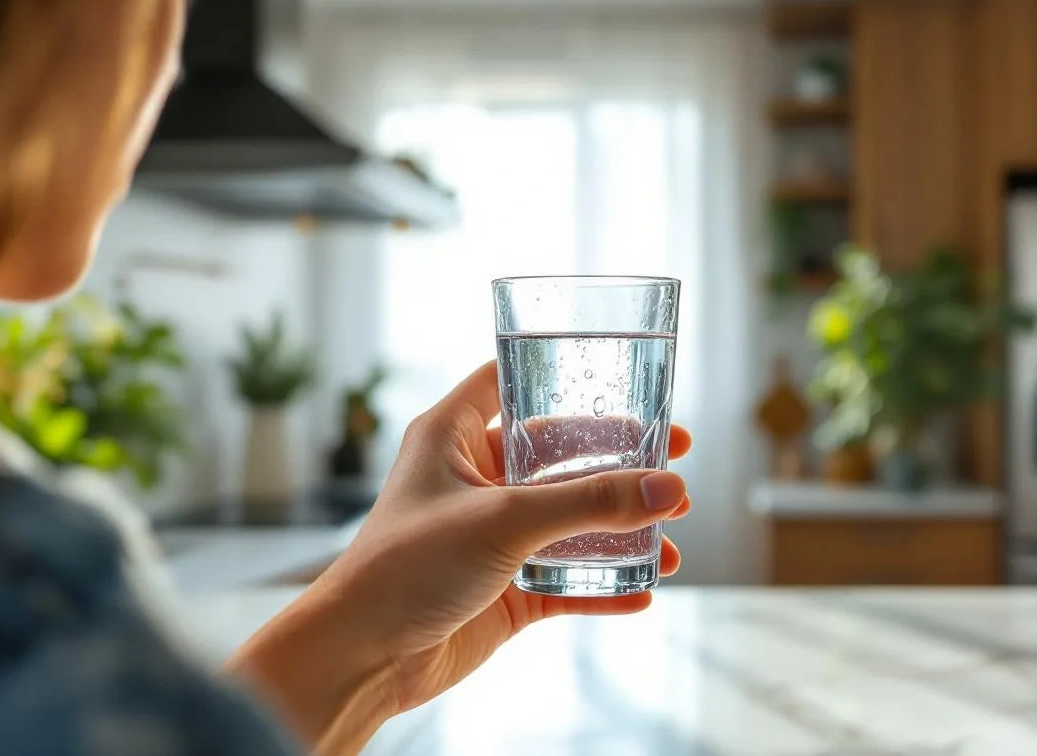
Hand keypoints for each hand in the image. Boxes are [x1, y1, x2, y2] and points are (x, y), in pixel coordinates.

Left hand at [227, 362, 690, 754]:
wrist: (364, 657)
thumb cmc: (405, 566)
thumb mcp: (505, 519)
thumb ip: (589, 502)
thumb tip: (666, 488)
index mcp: (453, 436)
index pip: (509, 383)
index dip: (560, 374)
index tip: (621, 375)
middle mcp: (474, 479)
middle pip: (560, 456)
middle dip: (618, 464)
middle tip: (672, 462)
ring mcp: (491, 536)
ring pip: (570, 522)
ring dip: (620, 528)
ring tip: (671, 534)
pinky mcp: (505, 588)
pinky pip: (567, 580)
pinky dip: (605, 585)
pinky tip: (644, 589)